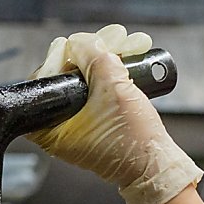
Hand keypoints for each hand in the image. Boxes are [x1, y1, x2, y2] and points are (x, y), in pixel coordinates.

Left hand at [28, 26, 201, 203]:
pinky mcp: (99, 120)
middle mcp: (60, 127)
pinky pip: (101, 90)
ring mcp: (81, 123)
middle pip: (68, 76)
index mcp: (49, 128)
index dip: (59, 58)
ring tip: (131, 43)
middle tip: (111, 37)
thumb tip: (81, 42)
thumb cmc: (133, 141)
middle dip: (93, 52)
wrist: (159, 166)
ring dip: (110, 57)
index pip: (43, 82)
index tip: (71, 44)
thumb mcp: (112, 90)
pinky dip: (115, 72)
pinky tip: (133, 53)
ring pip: (89, 79)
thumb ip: (94, 59)